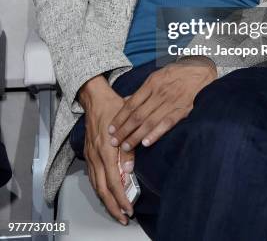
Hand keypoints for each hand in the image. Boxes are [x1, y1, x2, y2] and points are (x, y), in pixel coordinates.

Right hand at [83, 91, 135, 225]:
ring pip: (96, 185)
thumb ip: (128, 148)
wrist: (95, 98)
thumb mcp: (126, 124)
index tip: (129, 208)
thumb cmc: (113, 107)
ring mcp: (90, 155)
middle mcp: (95, 155)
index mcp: (105, 149)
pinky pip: (93, 177)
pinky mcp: (88, 153)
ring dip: (106, 201)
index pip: (113, 181)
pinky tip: (107, 194)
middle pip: (102, 189)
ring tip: (117, 211)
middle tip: (123, 217)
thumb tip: (129, 170)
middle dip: (113, 206)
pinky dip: (100, 189)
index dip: (121, 197)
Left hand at [108, 57, 217, 150]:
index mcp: (152, 83)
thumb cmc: (178, 73)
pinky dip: (156, 133)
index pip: (131, 103)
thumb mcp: (158, 76)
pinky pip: (167, 123)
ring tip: (126, 147)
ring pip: (150, 121)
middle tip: (114, 142)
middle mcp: (160, 93)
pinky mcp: (183, 110)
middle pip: (137, 115)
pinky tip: (146, 143)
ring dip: (136, 135)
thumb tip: (127, 101)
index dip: (120, 117)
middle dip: (124, 130)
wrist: (201, 70)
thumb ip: (143, 90)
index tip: (111, 129)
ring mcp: (171, 102)